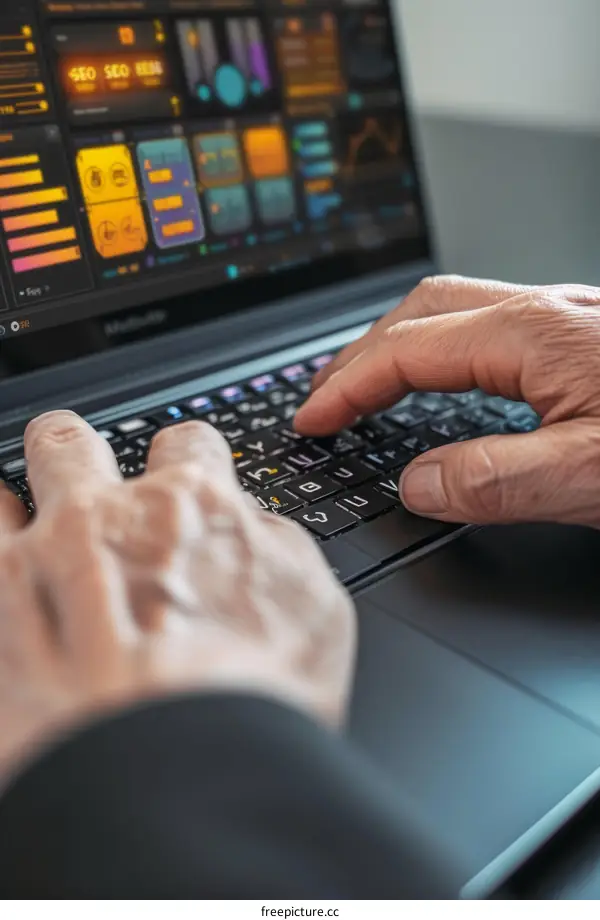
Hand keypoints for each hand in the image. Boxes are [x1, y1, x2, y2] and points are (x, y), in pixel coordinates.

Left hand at [0, 412, 354, 784]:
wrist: (185, 778)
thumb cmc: (259, 704)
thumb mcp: (317, 610)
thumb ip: (276, 548)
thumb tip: (253, 530)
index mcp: (195, 508)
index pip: (186, 441)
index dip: (184, 457)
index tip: (181, 478)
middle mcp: (110, 516)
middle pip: (75, 440)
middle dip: (80, 450)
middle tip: (86, 483)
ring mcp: (40, 556)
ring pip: (12, 479)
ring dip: (23, 494)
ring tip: (32, 523)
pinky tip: (5, 564)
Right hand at [295, 274, 599, 526]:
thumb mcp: (588, 474)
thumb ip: (496, 483)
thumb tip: (417, 486)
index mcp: (533, 333)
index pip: (407, 350)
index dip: (348, 388)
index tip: (312, 420)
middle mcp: (547, 310)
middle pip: (422, 311)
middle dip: (362, 354)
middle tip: (326, 396)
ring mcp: (568, 317)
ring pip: (459, 312)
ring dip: (402, 345)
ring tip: (372, 383)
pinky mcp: (586, 336)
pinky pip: (494, 328)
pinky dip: (446, 352)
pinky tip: (450, 380)